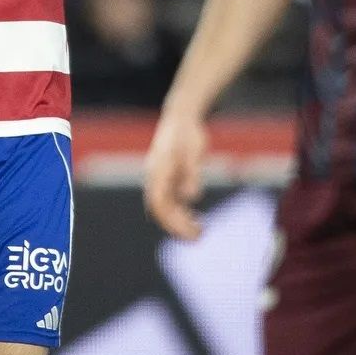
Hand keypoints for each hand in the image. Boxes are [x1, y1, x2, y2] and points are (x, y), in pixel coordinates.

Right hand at [144, 111, 207, 239]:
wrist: (181, 116)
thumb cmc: (188, 132)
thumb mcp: (194, 151)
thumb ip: (192, 173)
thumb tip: (191, 197)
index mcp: (158, 171)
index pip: (159, 204)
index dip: (171, 221)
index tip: (187, 232)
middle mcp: (155, 177)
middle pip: (161, 209)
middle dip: (177, 226)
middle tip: (198, 237)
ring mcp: (160, 179)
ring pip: (166, 208)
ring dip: (180, 222)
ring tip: (200, 233)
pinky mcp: (168, 179)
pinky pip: (172, 201)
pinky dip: (182, 213)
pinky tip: (197, 220)